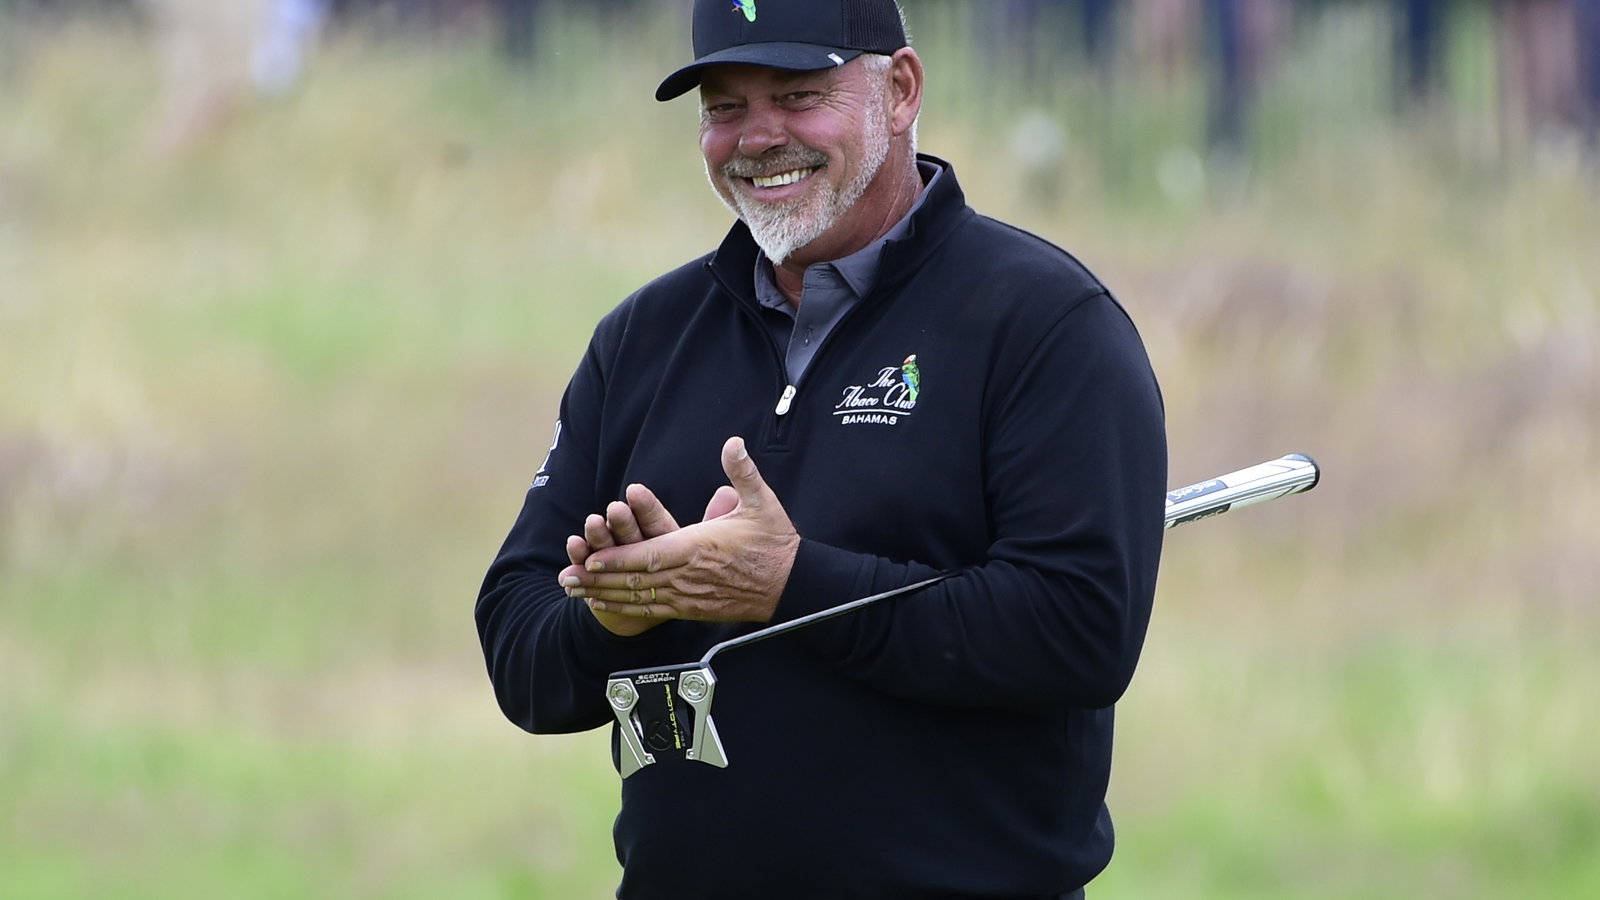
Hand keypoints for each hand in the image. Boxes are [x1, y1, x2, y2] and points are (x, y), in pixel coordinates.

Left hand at [559, 436, 798, 623]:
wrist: (792, 585)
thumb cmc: (774, 543)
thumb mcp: (761, 502)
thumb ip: (742, 472)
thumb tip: (733, 442)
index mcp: (698, 548)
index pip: (649, 556)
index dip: (617, 559)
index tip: (591, 558)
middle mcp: (688, 575)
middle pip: (635, 581)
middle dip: (598, 579)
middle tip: (566, 578)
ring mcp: (689, 596)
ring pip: (639, 598)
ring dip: (605, 595)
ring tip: (575, 592)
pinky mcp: (693, 610)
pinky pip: (653, 611)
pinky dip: (626, 608)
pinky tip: (606, 604)